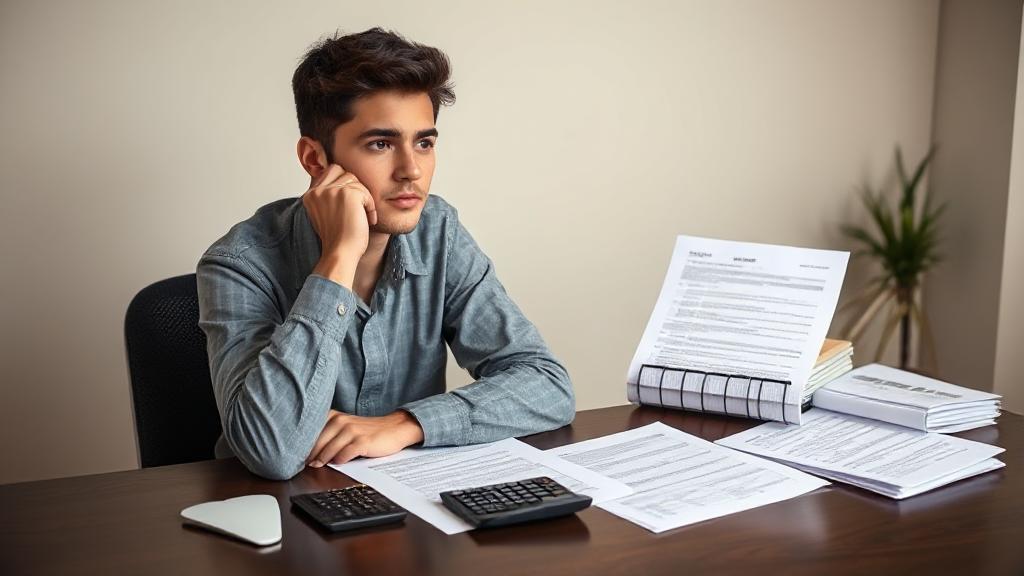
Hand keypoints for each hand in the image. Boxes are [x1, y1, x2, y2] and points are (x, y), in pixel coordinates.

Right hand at [303, 164, 376, 287]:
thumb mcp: (327, 214)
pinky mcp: (347, 194)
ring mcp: (332, 191)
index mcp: (311, 195)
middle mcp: (318, 190)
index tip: (350, 204)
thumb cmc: (338, 239)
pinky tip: (368, 220)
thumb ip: (330, 196)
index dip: (346, 184)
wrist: (341, 253)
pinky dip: (370, 207)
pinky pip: (366, 192)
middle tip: (358, 211)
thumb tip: (345, 178)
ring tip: (362, 217)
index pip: (332, 171)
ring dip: (364, 199)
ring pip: (357, 182)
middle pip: (346, 173)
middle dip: (356, 190)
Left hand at [306, 410, 424, 466]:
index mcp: (333, 416)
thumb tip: (307, 453)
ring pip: (329, 449)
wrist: (394, 428)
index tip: (295, 454)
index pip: (311, 431)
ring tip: (318, 465)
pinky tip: (337, 463)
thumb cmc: (367, 432)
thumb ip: (328, 436)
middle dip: (309, 455)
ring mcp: (351, 431)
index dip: (302, 444)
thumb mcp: (345, 428)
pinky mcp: (362, 441)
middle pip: (317, 442)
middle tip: (304, 464)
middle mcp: (341, 421)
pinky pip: (344, 454)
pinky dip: (339, 460)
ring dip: (322, 459)